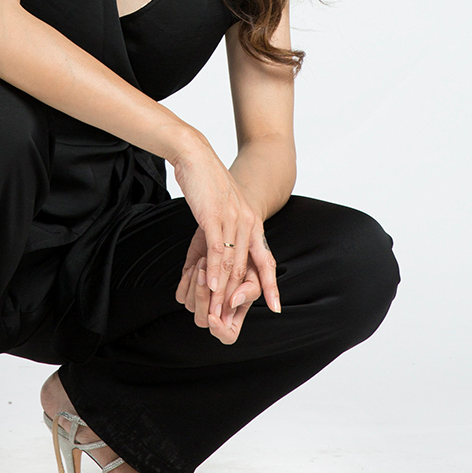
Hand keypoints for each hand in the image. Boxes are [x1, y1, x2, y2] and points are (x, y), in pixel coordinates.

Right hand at [171, 142, 280, 338]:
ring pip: (232, 262)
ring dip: (225, 289)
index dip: (271, 283)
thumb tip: (222, 245)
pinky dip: (215, 270)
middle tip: (233, 318)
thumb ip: (224, 227)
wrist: (195, 154)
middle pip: (247, 266)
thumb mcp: (221, 207)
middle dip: (240, 295)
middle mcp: (247, 221)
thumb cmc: (205, 180)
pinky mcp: (214, 216)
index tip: (276, 306)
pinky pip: (217, 249)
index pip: (265, 258)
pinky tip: (212, 286)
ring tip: (220, 311)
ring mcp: (232, 219)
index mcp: (251, 221)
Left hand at [176, 249, 264, 343]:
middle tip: (208, 275)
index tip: (214, 315)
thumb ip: (251, 288)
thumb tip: (234, 303)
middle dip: (203, 299)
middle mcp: (218, 308)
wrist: (230, 233)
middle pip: (204, 321)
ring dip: (196, 284)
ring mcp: (202, 299)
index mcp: (237, 310)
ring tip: (206, 261)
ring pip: (191, 306)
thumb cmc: (248, 254)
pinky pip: (181, 295)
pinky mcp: (188, 287)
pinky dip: (186, 281)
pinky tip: (197, 267)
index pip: (228, 334)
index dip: (220, 329)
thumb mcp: (257, 270)